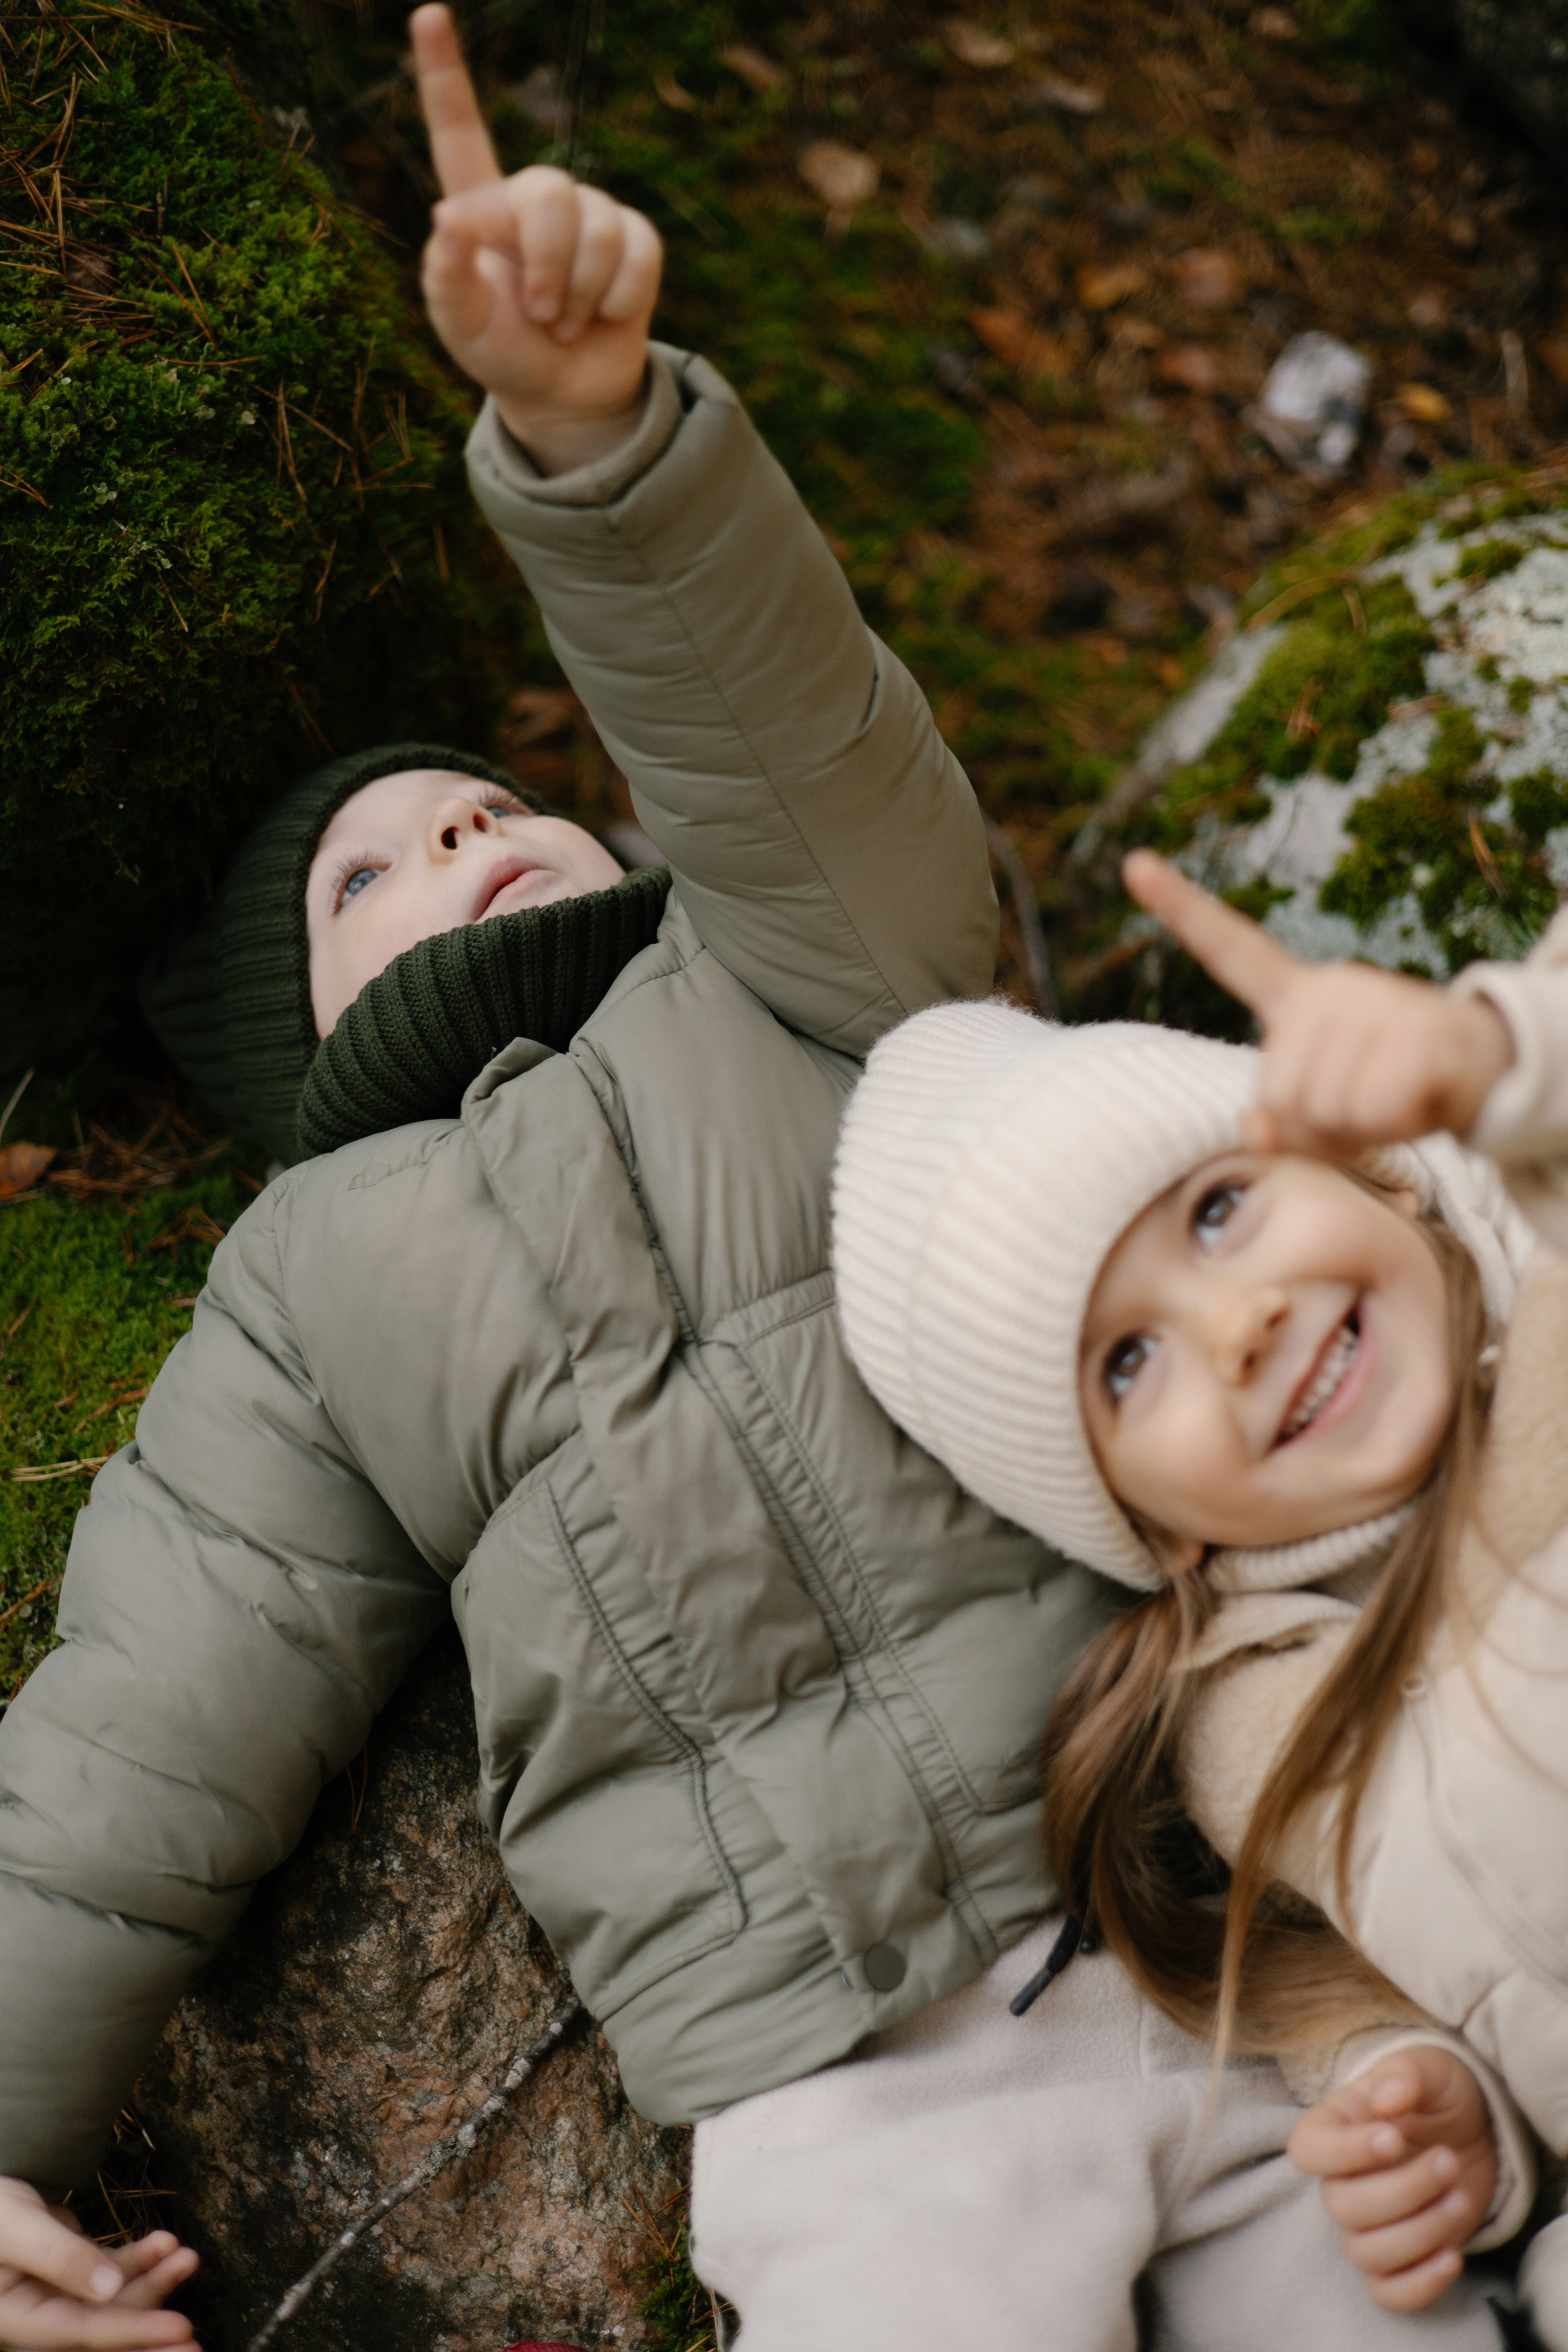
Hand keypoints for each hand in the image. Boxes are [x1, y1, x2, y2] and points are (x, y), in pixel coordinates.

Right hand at [0, 2178, 197, 2348]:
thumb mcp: (16, 2229)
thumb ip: (58, 2257)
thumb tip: (108, 2287)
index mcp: (16, 2320)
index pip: (81, 2333)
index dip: (132, 2331)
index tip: (179, 2329)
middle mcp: (41, 2317)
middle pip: (104, 2331)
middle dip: (151, 2330)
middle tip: (195, 2338)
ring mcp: (60, 2298)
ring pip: (116, 2302)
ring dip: (155, 2282)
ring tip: (188, 2258)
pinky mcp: (75, 2276)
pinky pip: (115, 2275)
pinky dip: (142, 2261)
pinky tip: (166, 2244)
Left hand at [409, 5, 662, 468]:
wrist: (565, 393)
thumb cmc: (502, 353)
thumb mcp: (461, 325)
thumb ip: (445, 274)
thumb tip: (446, 215)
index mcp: (480, 205)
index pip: (459, 130)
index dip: (444, 73)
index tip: (428, 14)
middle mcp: (534, 197)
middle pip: (549, 195)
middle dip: (550, 266)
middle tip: (544, 317)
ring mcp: (590, 213)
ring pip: (598, 228)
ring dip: (583, 294)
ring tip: (567, 324)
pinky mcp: (635, 240)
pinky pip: (638, 253)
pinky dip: (620, 299)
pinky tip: (605, 317)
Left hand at [1123, 850, 1514, 1157]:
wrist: (1482, 1069)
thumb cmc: (1384, 1088)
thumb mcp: (1321, 1107)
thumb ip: (1277, 1118)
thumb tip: (1259, 1135)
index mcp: (1295, 997)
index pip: (1229, 949)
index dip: (1180, 909)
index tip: (1133, 864)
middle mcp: (1329, 987)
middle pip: (1280, 1095)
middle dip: (1317, 1129)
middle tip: (1361, 1111)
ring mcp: (1375, 1001)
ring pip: (1326, 1109)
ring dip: (1359, 1132)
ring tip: (1391, 1103)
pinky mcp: (1419, 1030)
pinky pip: (1377, 1110)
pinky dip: (1397, 1126)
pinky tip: (1419, 1099)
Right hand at [1288, 2046, 1497, 2312]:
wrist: (1475, 2128)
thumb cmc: (1439, 2092)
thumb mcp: (1429, 2067)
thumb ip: (1406, 2075)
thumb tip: (1387, 2099)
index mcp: (1333, 2127)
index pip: (1307, 2151)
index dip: (1345, 2153)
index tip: (1394, 2138)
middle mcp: (1341, 2181)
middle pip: (1342, 2207)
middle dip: (1403, 2190)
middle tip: (1447, 2161)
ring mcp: (1370, 2225)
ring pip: (1367, 2252)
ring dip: (1420, 2232)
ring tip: (1460, 2198)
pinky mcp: (1401, 2259)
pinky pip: (1387, 2293)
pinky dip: (1418, 2285)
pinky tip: (1453, 2256)